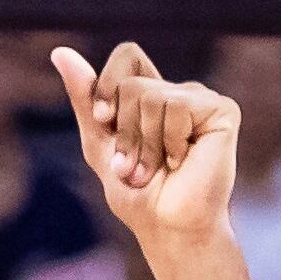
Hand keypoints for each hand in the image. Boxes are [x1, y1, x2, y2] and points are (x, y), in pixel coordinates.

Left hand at [49, 43, 238, 242]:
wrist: (169, 227)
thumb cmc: (138, 196)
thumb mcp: (99, 144)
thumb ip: (84, 99)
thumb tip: (59, 52)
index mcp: (151, 96)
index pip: (128, 57)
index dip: (108, 84)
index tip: (103, 121)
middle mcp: (177, 92)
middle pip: (132, 83)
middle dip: (124, 132)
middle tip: (136, 166)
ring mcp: (200, 100)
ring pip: (151, 95)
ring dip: (145, 143)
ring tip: (158, 169)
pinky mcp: (221, 110)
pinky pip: (178, 105)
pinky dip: (171, 141)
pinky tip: (184, 161)